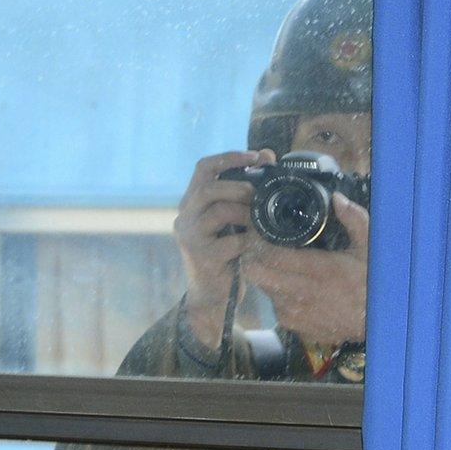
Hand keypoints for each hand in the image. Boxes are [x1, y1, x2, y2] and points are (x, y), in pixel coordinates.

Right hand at [175, 149, 274, 347]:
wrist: (212, 295)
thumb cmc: (226, 253)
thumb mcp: (232, 220)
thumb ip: (243, 190)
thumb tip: (266, 154)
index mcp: (192, 203)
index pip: (203, 168)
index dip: (229, 158)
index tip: (255, 156)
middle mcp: (185, 217)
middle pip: (208, 189)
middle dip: (239, 188)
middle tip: (260, 195)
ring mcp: (190, 237)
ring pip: (218, 211)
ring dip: (247, 213)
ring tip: (261, 221)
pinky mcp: (202, 257)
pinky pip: (232, 241)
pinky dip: (251, 240)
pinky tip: (260, 244)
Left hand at [240, 192, 368, 344]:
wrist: (377, 326)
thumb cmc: (372, 284)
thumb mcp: (370, 249)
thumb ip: (355, 220)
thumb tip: (337, 199)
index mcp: (318, 270)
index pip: (269, 255)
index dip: (256, 240)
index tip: (256, 230)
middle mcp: (300, 292)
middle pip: (254, 273)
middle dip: (252, 257)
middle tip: (259, 247)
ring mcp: (294, 312)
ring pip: (262, 287)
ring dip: (266, 275)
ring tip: (278, 265)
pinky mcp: (293, 325)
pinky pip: (274, 304)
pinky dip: (278, 293)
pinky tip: (292, 286)